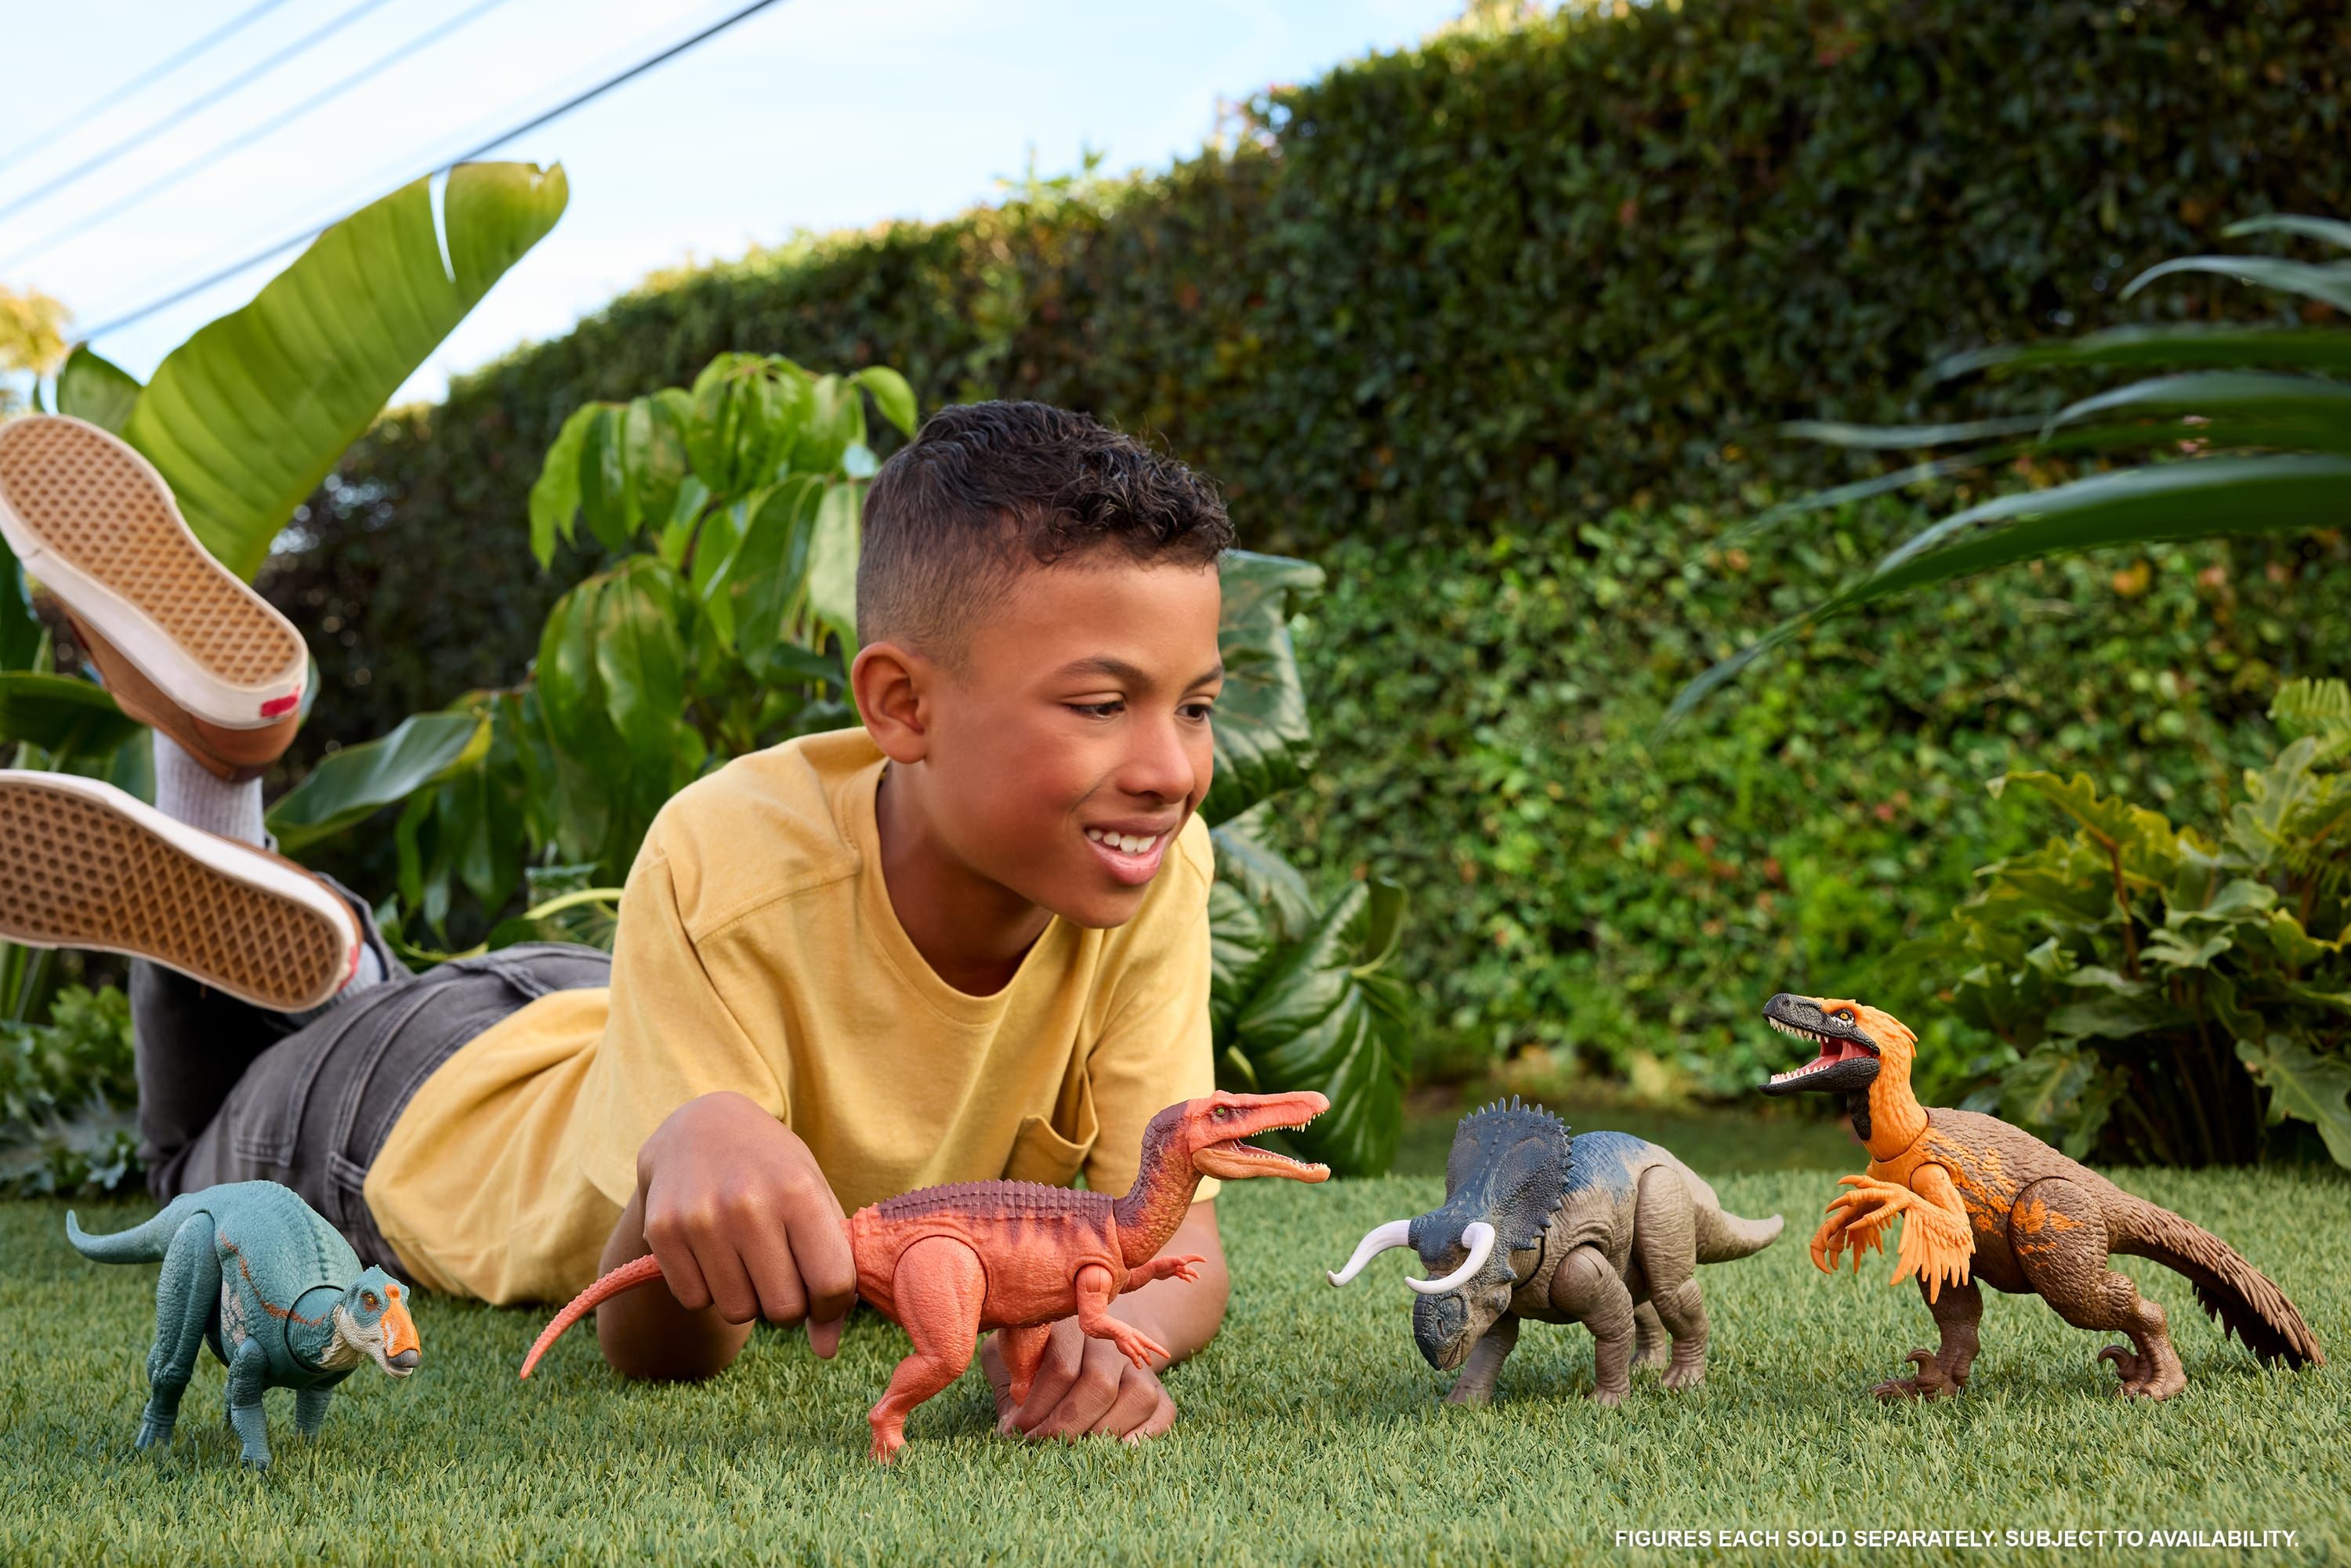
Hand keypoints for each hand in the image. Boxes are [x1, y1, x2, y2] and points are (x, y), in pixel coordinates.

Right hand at [599, 1092, 855, 1378]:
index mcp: (799, 1192)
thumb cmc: (774, 1172)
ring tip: (747, 1258)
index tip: (824, 1292)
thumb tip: (826, 1351)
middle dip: (789, 1306)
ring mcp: (700, 1218)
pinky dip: (708, 1289)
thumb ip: (832, 1273)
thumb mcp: (815, 1203)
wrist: (702, 1127)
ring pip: (738, 1311)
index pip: (832, 1285)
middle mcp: (748, 1204)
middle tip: (782, 1274)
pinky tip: (713, 1251)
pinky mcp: (662, 1231)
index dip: (833, 1304)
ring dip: (748, 1298)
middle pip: (783, 1309)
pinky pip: (696, 1301)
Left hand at [980, 1318, 1176, 1445]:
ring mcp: (1140, 1368)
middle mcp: (1113, 1342)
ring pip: (1135, 1398)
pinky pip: (1161, 1415)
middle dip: (1065, 1424)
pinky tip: (1109, 1457)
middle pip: (1099, 1384)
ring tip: (1069, 1453)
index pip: (1062, 1367)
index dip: (1038, 1405)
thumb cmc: (1042, 1352)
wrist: (1097, 1337)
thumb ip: (1011, 1382)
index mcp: (1073, 1326)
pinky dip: (1140, 1439)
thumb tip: (1011, 1426)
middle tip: (1038, 1446)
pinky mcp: (1161, 1392)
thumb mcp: (1017, 1355)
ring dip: (1100, 1434)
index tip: (1014, 1431)